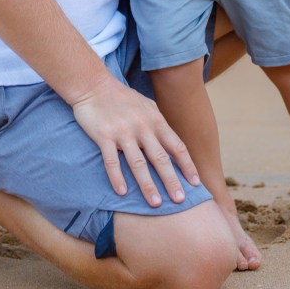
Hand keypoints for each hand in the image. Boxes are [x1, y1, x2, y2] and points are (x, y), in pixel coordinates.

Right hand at [71, 76, 200, 206]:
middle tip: (181, 201)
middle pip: (160, 158)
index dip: (187, 165)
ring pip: (138, 163)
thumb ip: (159, 124)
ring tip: (156, 204)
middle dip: (172, 181)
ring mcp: (123, 131)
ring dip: (148, 185)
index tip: (196, 183)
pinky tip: (122, 193)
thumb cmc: (122, 98)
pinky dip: (117, 177)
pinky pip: (112, 161)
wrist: (93, 85)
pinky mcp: (104, 135)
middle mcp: (142, 126)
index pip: (176, 146)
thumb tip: (173, 146)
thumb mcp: (147, 106)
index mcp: (155, 120)